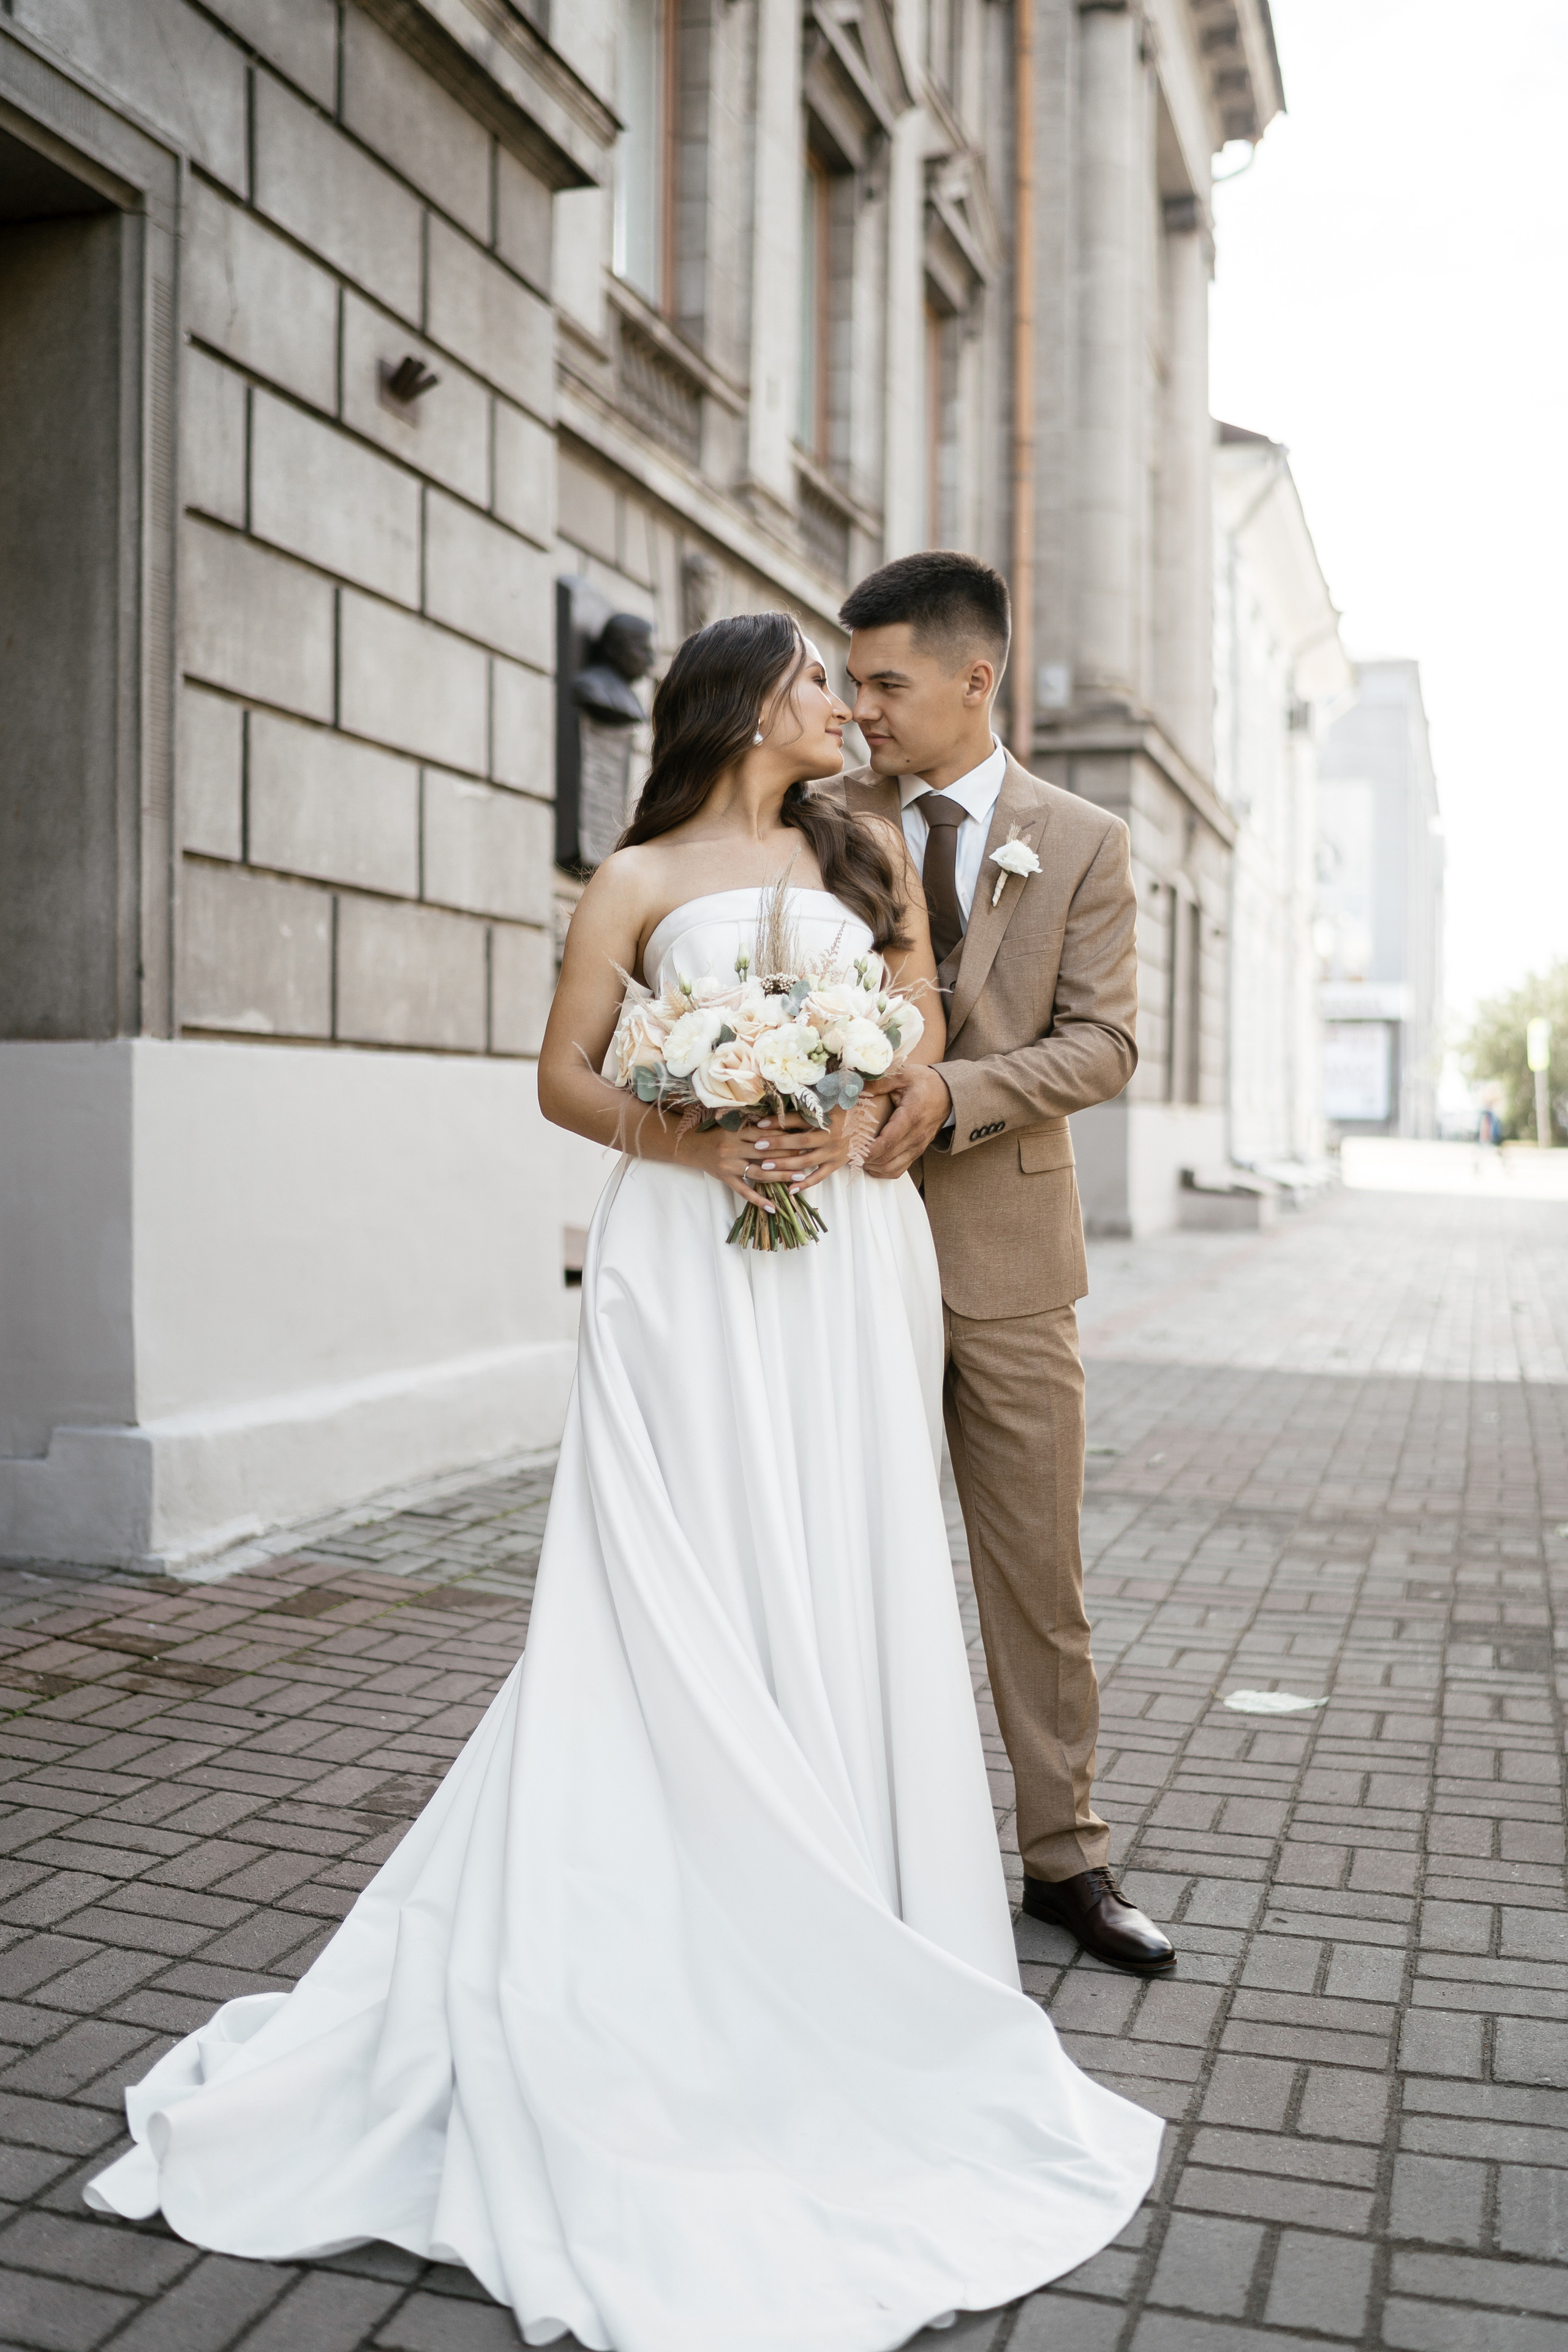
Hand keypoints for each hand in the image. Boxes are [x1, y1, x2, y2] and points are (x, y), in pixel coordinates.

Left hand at [733, 1106, 867, 1197]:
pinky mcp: (836, 1164)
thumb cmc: (844, 1109)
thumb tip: (785, 1097)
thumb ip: (808, 1104)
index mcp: (826, 1119)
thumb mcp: (829, 1102)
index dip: (778, 1121)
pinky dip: (805, 1183)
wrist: (869, 1121)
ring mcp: (833, 1153)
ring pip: (806, 1161)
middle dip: (777, 1144)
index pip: (797, 1120)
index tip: (759, 1123)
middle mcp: (829, 1137)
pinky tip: (790, 1189)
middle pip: (799, 1142)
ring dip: (785, 1164)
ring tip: (765, 1166)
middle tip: (757, 1146)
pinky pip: (819, 1176)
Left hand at [861, 1064, 951, 1178]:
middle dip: (865, 1159)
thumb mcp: (903, 1074)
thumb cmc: (925, 1083)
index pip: (888, 1142)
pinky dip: (883, 1171)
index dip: (869, 1150)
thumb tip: (855, 1088)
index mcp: (911, 1116)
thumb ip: (879, 1082)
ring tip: (858, 1157)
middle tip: (848, 1152)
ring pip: (892, 1168)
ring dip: (873, 1167)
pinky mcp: (917, 1152)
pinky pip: (899, 1170)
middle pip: (887, 1158)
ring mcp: (918, 1146)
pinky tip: (872, 1163)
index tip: (853, 1150)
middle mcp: (916, 1136)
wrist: (949, 1093)